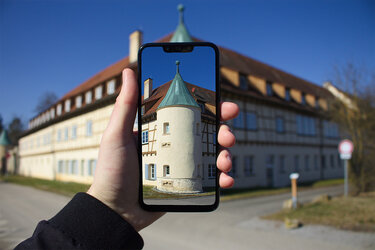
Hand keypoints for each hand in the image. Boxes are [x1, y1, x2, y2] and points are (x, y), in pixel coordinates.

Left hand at [87, 68, 238, 230]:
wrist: (116, 211)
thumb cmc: (112, 172)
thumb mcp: (117, 135)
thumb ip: (125, 105)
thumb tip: (128, 71)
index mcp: (162, 129)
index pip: (190, 113)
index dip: (210, 106)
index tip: (223, 103)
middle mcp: (176, 144)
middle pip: (207, 132)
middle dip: (224, 129)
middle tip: (227, 133)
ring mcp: (182, 164)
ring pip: (213, 154)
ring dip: (226, 154)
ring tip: (225, 160)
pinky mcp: (187, 184)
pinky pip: (210, 179)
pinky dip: (223, 178)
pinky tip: (225, 180)